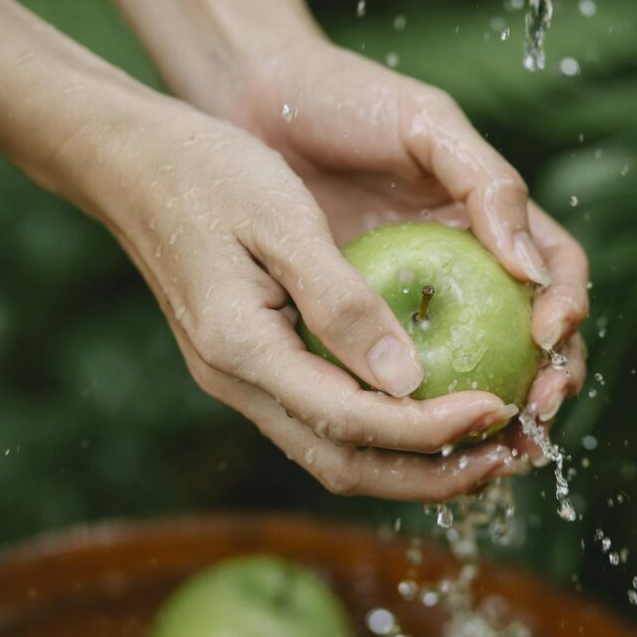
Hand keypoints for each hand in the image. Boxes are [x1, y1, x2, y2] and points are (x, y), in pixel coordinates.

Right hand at [95, 89, 546, 499]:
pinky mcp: (248, 365)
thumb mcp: (283, 221)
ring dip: (410, 463)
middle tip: (505, 455)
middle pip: (344, 464)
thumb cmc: (208, 172)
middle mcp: (237, 382)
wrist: (131, 162)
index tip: (497, 408)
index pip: (352, 420)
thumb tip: (409, 378)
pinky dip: (381, 431)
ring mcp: (237, 380)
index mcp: (242, 349)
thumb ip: (342, 302)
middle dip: (430, 474)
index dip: (431, 428)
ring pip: (333, 453)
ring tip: (482, 448)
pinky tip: (425, 408)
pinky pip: (322, 420)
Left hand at [225, 39, 589, 461]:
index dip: (568, 307)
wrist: (258, 101)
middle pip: (528, 334)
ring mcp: (414, 295)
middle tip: (536, 410)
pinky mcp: (361, 320)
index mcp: (492, 218)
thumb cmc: (348, 99)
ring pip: (468, 365)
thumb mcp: (427, 125)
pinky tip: (412, 432)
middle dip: (548, 378)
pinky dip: (414, 406)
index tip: (549, 334)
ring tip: (492, 445)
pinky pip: (395, 371)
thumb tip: (531, 270)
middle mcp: (463, 263)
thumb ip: (487, 184)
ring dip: (490, 409)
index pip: (556, 272)